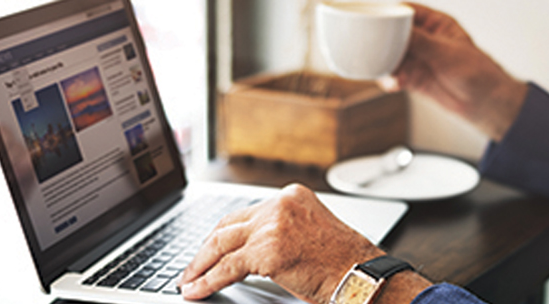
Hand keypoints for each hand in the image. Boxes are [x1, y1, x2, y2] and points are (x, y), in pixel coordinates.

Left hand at [178, 184, 384, 303]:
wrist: (361, 276)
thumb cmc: (343, 263)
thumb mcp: (311, 233)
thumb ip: (282, 231)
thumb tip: (248, 251)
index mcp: (291, 196)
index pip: (245, 213)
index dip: (222, 234)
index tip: (209, 248)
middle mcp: (280, 205)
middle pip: (228, 225)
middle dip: (206, 249)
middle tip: (191, 267)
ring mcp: (272, 226)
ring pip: (221, 244)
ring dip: (199, 265)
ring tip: (188, 280)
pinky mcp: (266, 252)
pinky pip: (226, 268)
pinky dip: (207, 281)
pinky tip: (196, 289)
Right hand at [388, 3, 527, 141]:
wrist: (485, 104)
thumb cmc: (478, 72)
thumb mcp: (447, 53)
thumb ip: (420, 42)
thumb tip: (396, 31)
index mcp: (435, 24)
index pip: (406, 12)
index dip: (389, 13)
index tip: (374, 19)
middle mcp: (423, 40)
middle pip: (393, 34)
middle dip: (381, 41)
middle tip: (373, 48)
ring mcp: (417, 60)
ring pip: (390, 56)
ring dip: (383, 63)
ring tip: (384, 69)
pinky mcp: (414, 79)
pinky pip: (394, 76)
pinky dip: (390, 80)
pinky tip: (394, 84)